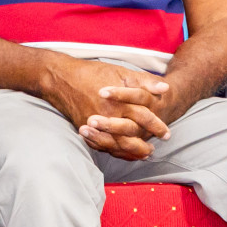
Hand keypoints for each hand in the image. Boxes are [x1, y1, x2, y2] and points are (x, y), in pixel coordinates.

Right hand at [41, 57, 169, 160]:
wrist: (60, 78)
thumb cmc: (91, 72)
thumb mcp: (120, 72)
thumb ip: (143, 80)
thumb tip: (165, 88)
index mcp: (119, 102)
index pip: (144, 118)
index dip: (157, 126)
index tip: (166, 133)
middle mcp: (108, 116)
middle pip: (131, 137)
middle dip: (144, 145)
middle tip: (154, 149)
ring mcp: (95, 125)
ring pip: (116, 145)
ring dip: (131, 152)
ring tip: (142, 154)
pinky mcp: (84, 128)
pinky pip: (101, 145)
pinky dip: (113, 151)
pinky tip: (122, 152)